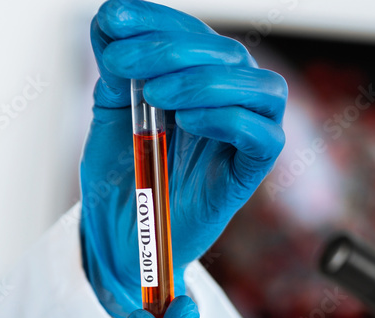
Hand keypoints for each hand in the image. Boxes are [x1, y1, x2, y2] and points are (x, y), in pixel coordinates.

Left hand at [80, 0, 286, 317]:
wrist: (117, 238)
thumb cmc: (119, 179)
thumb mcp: (110, 114)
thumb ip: (116, 70)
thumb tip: (110, 18)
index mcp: (196, 82)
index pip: (192, 34)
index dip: (156, 18)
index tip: (113, 17)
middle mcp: (227, 103)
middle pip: (227, 54)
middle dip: (168, 49)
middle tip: (121, 61)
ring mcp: (242, 139)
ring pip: (261, 88)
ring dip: (205, 81)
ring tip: (155, 93)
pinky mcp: (248, 174)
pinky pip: (264, 138)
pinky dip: (229, 119)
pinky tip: (187, 120)